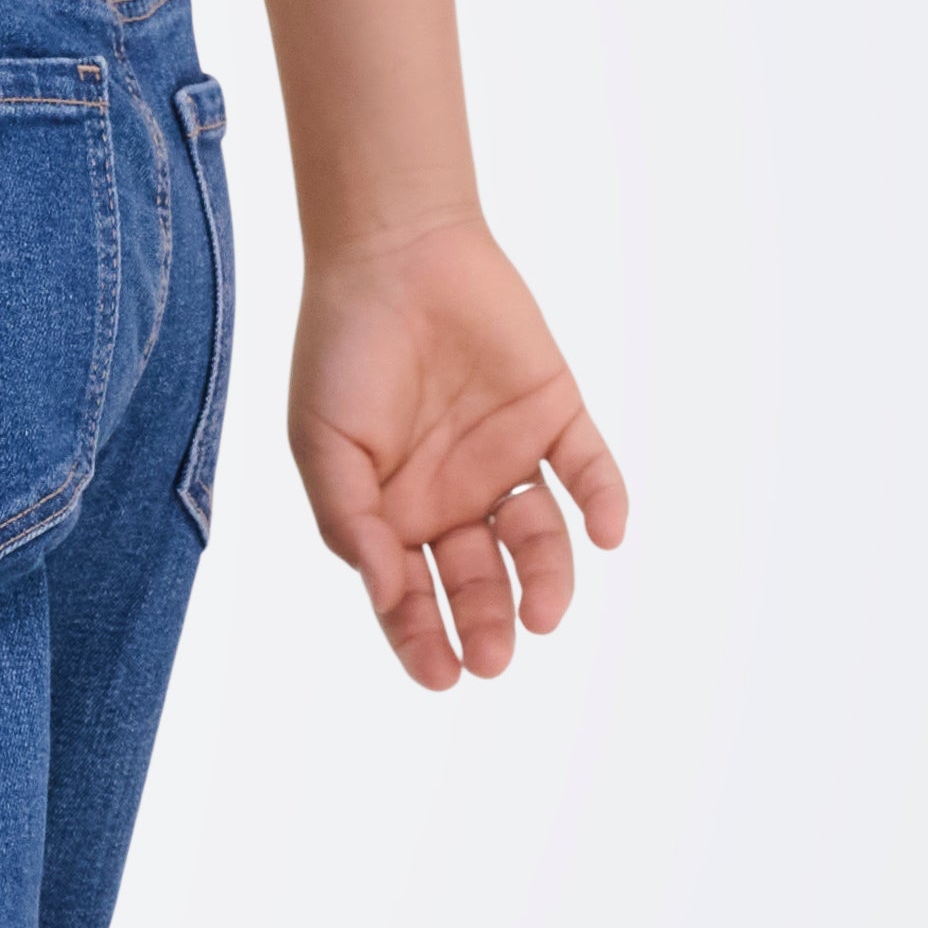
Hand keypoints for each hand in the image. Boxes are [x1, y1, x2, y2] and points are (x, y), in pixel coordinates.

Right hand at [288, 212, 625, 690]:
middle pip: (480, 579)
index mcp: (394, 515)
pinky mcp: (556, 415)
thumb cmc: (341, 348)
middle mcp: (455, 498)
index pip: (413, 597)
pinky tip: (604, 534)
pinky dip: (603, 502)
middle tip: (494, 656)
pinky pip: (589, 470)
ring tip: (544, 612)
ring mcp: (508, 459)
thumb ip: (351, 522)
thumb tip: (386, 596)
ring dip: (546, 578)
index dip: (424, 639)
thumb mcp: (323, 445)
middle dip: (487, 621)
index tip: (443, 676)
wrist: (392, 251)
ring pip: (539, 538)